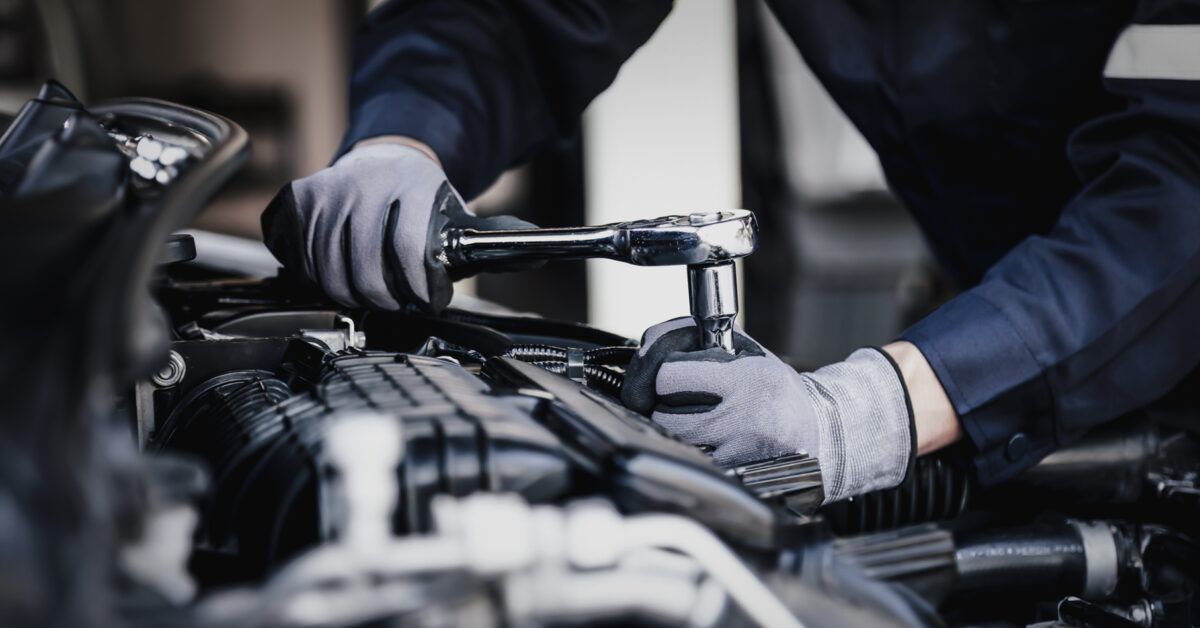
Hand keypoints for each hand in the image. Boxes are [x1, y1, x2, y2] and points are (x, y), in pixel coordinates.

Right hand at [261, 141, 536, 312]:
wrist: (387, 159)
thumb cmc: (426, 202)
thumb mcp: (462, 217)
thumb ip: (497, 240)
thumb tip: (542, 251)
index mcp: (412, 185)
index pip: (409, 251)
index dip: (418, 290)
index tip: (426, 301)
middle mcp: (364, 184)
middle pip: (363, 272)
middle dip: (385, 301)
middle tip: (398, 304)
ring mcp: (326, 190)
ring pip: (327, 272)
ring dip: (350, 294)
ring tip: (372, 291)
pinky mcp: (298, 200)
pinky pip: (298, 257)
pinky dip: (315, 276)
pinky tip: (338, 272)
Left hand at [621, 317, 914, 503]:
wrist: (821, 435)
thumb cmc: (776, 391)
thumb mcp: (747, 354)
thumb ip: (699, 342)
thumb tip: (648, 341)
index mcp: (746, 379)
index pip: (668, 375)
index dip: (659, 373)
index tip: (668, 376)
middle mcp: (742, 418)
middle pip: (662, 414)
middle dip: (661, 406)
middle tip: (676, 401)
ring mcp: (738, 454)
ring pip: (673, 443)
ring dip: (672, 432)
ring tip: (694, 422)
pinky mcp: (736, 479)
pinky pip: (691, 465)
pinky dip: (689, 455)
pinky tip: (705, 445)